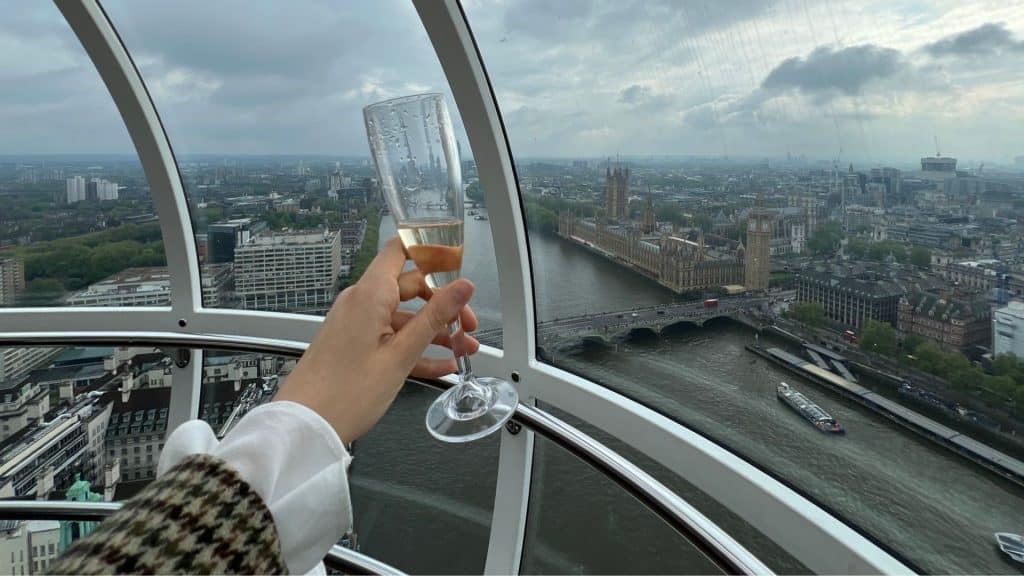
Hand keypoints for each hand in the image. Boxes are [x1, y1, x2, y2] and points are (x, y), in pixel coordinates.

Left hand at [274, 237, 478, 442]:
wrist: (305, 426)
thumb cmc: (346, 392)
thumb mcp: (401, 355)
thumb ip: (434, 317)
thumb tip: (463, 286)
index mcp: (370, 294)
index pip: (401, 250)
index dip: (431, 252)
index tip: (458, 266)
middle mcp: (361, 302)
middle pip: (411, 287)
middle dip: (444, 305)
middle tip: (469, 327)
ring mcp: (357, 324)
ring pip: (404, 317)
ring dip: (435, 332)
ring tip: (463, 352)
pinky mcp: (355, 344)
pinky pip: (391, 338)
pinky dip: (415, 349)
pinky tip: (441, 367)